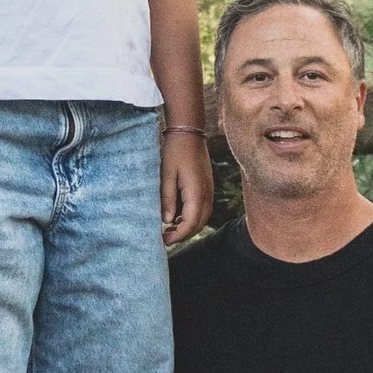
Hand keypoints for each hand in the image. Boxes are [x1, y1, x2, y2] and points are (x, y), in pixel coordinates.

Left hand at [160, 125, 213, 244]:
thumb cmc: (175, 152)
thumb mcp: (166, 175)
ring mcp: (209, 190)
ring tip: (170, 229)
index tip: (164, 240)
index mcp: (197, 192)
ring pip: (202, 218)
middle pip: (199, 225)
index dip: (178, 236)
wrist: (188, 132)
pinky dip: (192, 217)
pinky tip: (177, 216)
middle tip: (165, 238)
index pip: (190, 224)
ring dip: (188, 227)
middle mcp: (207, 194)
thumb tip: (167, 221)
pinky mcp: (207, 187)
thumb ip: (167, 199)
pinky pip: (202, 209)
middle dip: (183, 235)